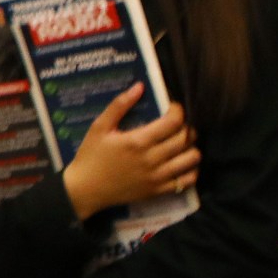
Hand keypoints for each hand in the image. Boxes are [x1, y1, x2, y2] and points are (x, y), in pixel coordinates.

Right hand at [61, 85, 197, 219]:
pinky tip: (181, 163)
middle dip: (186, 126)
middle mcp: (152, 159)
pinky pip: (187, 180)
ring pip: (192, 158)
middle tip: (176, 125)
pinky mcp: (158, 191)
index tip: (172, 108)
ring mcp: (157, 177)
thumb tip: (140, 86)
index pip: (173, 121)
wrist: (85, 190)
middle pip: (186, 138)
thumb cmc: (90, 156)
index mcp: (138, 141)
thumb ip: (119, 106)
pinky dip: (191, 170)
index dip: (178, 111)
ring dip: (191, 147)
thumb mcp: (99, 128)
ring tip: (180, 144)